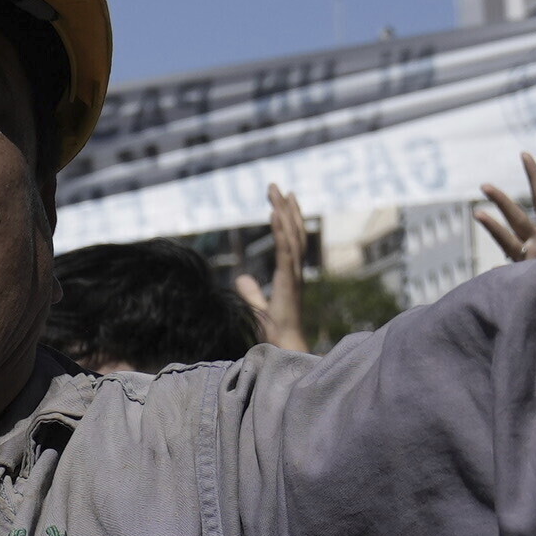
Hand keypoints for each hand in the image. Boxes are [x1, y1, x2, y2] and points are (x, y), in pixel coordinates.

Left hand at [231, 182, 315, 355]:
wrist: (284, 348)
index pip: (291, 241)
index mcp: (290, 276)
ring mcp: (293, 275)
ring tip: (278, 192)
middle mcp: (294, 271)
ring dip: (285, 212)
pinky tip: (274, 213)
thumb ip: (251, 293)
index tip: (283, 201)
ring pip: (291, 237)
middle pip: (293, 233)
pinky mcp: (288, 280)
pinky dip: (281, 231)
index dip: (288, 220)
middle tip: (278, 187)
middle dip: (287, 208)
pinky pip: (285, 250)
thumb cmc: (274, 334)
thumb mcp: (257, 309)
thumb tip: (240, 279)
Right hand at [471, 153, 535, 270]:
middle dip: (501, 201)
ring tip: (478, 214)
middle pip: (516, 216)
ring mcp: (527, 260)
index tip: (524, 154)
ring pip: (507, 240)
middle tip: (485, 185)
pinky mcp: (525, 279)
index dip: (534, 176)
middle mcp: (535, 241)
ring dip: (493, 227)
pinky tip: (496, 269)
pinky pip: (512, 273)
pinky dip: (503, 272)